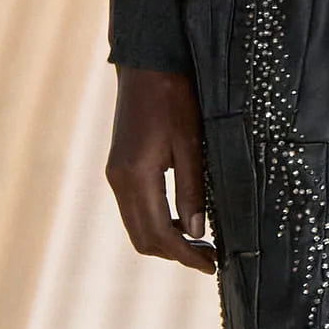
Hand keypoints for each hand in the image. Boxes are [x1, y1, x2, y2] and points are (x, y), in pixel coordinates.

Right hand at [106, 66, 215, 271]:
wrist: (147, 63)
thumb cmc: (174, 96)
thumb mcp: (191, 142)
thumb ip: (192, 189)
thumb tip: (197, 232)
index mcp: (136, 176)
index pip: (159, 234)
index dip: (185, 255)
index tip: (212, 265)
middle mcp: (119, 180)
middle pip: (142, 238)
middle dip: (175, 253)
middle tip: (211, 257)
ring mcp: (116, 174)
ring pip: (137, 226)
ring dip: (166, 240)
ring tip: (201, 242)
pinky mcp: (120, 167)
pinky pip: (135, 209)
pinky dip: (157, 222)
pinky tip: (184, 217)